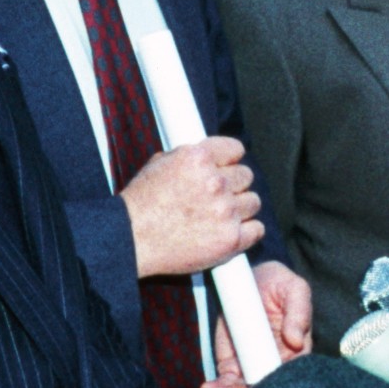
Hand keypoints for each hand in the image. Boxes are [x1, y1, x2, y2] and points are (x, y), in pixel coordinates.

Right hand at [121, 137, 261, 277]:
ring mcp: (225, 211)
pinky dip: (245, 232)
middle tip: (217, 196)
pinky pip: (257, 229)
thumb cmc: (140, 204)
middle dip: (233, 185)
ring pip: (253, 202)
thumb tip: (210, 154)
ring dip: (239, 208)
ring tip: (218, 216)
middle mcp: (215, 182)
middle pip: (246, 176)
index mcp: (198, 158)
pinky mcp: (231, 239)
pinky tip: (227, 231)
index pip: (235, 149)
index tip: (225, 168)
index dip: (229, 160)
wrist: (131, 239)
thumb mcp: (160, 164)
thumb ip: (191, 157)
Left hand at [200, 260, 311, 387]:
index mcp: (296, 352)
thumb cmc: (279, 284)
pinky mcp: (232, 363)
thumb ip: (299, 311)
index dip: (277, 387)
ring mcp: (251, 365)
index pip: (289, 376)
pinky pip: (226, 381)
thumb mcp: (294, 289)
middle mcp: (274, 364)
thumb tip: (295, 340)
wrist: (250, 278)